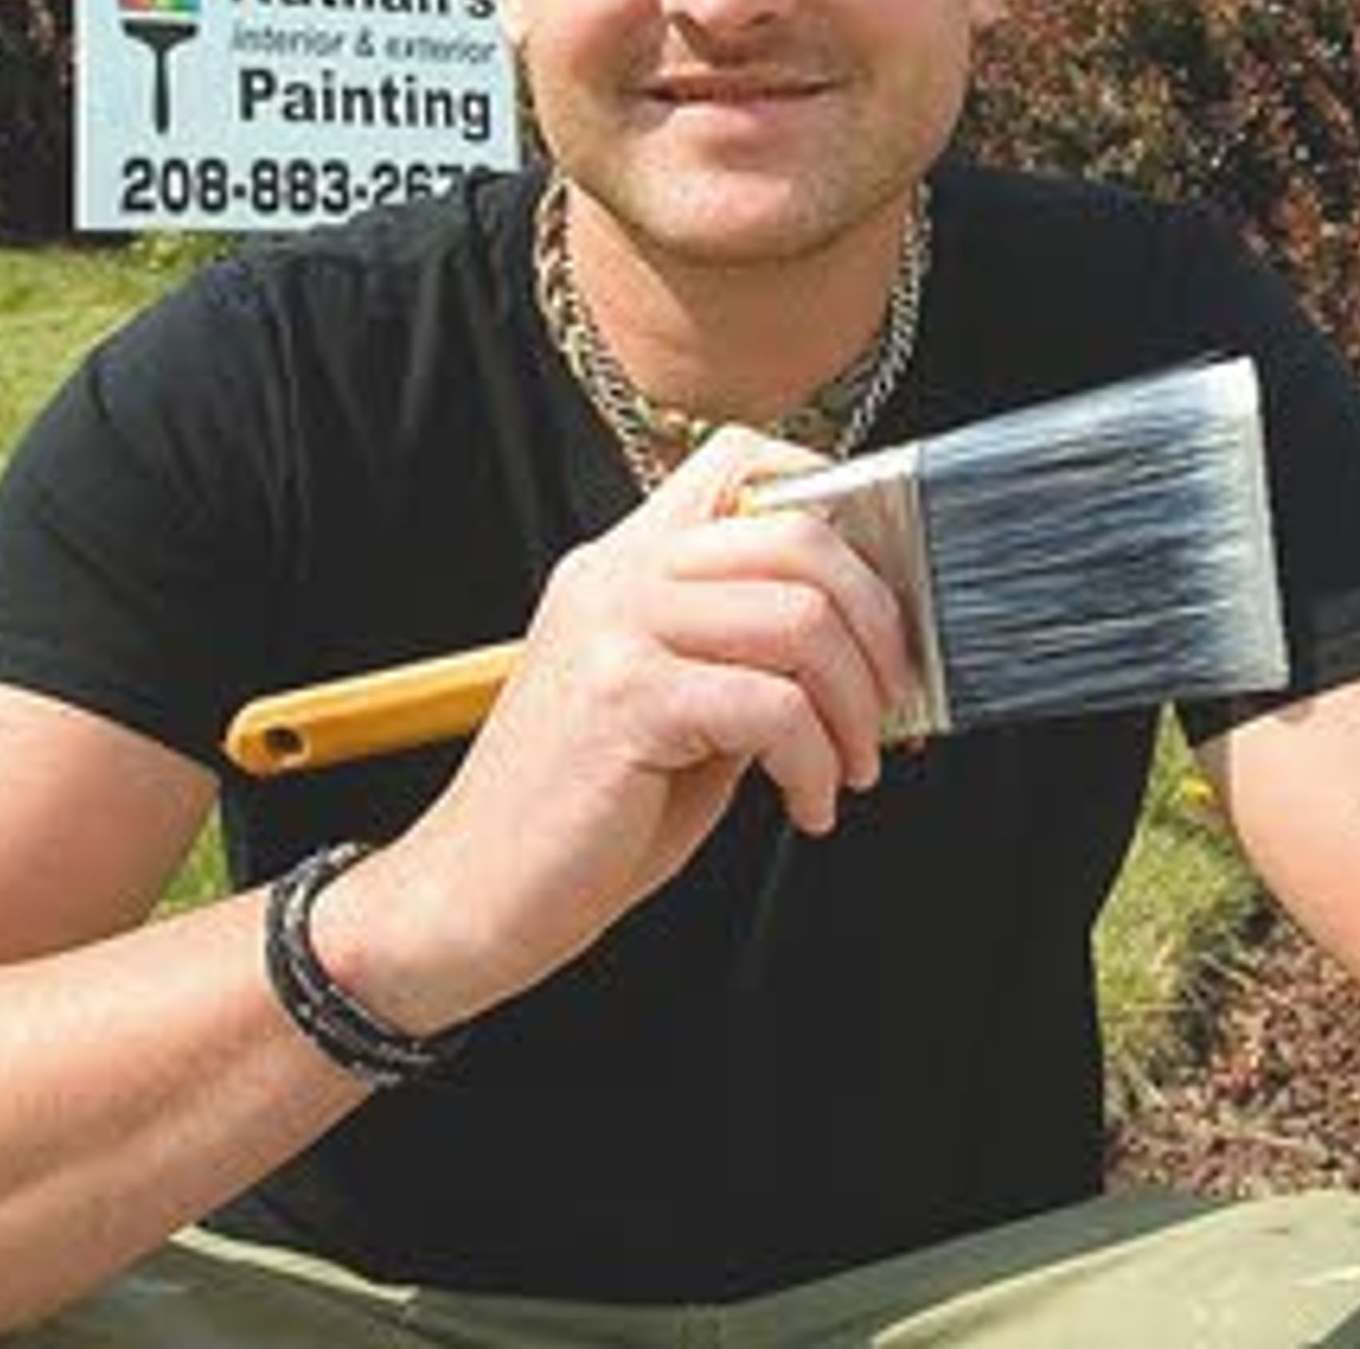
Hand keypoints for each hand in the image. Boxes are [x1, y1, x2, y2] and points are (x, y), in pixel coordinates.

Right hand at [316, 427, 920, 1031]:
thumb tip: (859, 637)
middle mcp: (614, 577)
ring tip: (848, 768)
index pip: (740, 461)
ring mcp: (614, 631)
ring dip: (856, 705)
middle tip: (888, 702)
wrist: (471, 898)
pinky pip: (772, 706)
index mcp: (622, 564)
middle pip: (797, 534)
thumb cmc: (581, 815)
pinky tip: (806, 807)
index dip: (834, 506)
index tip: (875, 599)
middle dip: (876, 624)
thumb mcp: (670, 704)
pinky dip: (814, 764)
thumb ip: (741, 652)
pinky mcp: (624, 700)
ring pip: (799, 617)